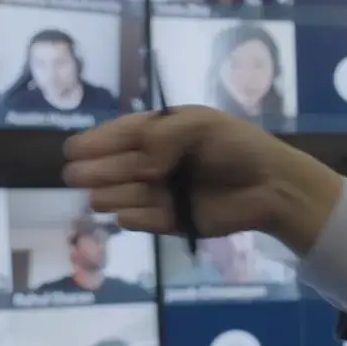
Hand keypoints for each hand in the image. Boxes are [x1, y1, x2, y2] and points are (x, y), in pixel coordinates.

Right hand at [61, 105, 340, 252]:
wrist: (273, 185)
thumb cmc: (239, 147)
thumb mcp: (201, 124)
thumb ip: (164, 135)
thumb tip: (143, 163)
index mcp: (159, 133)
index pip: (118, 136)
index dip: (94, 143)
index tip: (73, 150)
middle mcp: (154, 162)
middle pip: (113, 167)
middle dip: (95, 171)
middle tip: (77, 176)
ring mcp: (161, 193)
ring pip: (121, 195)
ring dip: (112, 195)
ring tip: (102, 196)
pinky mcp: (172, 221)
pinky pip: (143, 220)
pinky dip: (136, 218)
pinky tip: (129, 214)